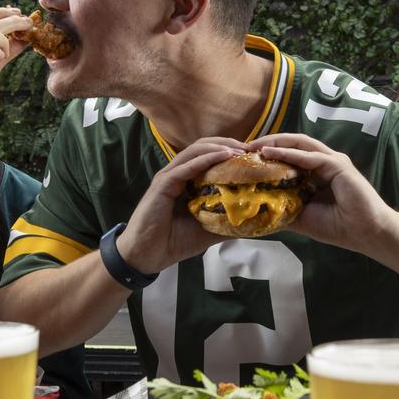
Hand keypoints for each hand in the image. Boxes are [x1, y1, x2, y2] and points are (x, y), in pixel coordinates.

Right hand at [117, 137, 249, 273]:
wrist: (147, 255)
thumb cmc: (173, 242)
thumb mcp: (207, 230)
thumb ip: (226, 222)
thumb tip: (252, 221)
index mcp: (186, 181)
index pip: (208, 157)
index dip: (229, 152)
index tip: (251, 156)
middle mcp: (177, 174)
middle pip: (202, 147)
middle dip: (227, 143)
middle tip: (250, 148)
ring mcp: (168, 177)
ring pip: (195, 151)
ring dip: (219, 147)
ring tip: (239, 150)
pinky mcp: (163, 184)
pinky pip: (186, 167)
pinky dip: (206, 159)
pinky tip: (223, 156)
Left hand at [249, 133, 392, 251]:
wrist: (366, 233)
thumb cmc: (338, 226)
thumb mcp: (301, 217)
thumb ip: (282, 209)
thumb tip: (256, 209)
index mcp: (316, 171)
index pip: (289, 155)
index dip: (268, 154)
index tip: (245, 158)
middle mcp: (324, 162)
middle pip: (292, 144)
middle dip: (268, 143)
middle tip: (245, 147)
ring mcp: (332, 161)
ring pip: (300, 144)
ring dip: (276, 143)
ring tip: (255, 147)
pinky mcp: (339, 165)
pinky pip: (310, 156)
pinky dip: (290, 153)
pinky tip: (272, 154)